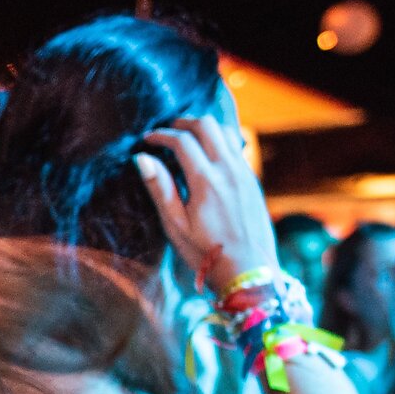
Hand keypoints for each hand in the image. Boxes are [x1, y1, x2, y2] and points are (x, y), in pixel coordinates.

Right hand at [132, 116, 277, 294]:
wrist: (249, 270)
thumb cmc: (206, 253)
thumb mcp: (176, 225)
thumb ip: (160, 189)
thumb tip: (142, 159)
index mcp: (206, 181)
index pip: (182, 141)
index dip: (161, 135)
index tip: (147, 140)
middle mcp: (228, 170)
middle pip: (206, 126)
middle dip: (184, 123)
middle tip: (167, 132)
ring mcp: (244, 173)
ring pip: (224, 132)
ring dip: (203, 129)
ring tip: (187, 138)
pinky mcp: (252, 180)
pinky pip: (235, 147)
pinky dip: (218, 141)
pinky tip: (207, 155)